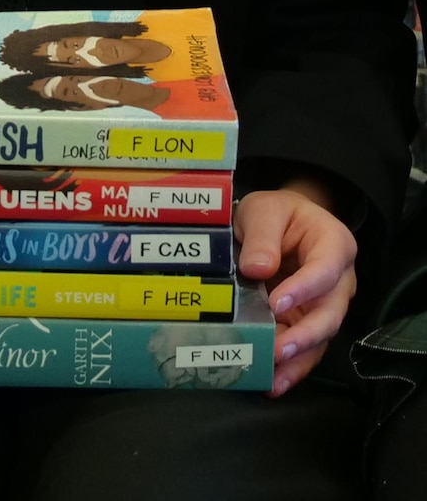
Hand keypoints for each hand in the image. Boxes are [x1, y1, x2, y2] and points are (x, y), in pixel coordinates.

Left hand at [233, 185, 356, 397]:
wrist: (277, 222)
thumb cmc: (275, 214)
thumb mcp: (263, 210)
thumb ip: (261, 236)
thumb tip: (257, 268)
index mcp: (333, 245)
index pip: (325, 270)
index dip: (304, 289)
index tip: (277, 303)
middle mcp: (337, 280)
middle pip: (330, 312)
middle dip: (305, 335)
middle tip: (278, 349)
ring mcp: (322, 305)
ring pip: (319, 338)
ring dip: (297, 361)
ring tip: (273, 379)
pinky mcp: (304, 322)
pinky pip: (303, 349)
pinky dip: (289, 368)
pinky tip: (271, 384)